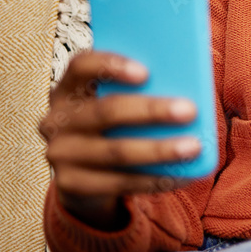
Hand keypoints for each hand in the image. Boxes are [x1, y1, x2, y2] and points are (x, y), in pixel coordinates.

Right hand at [38, 50, 201, 229]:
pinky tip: (183, 175)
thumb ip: (139, 90)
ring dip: (159, 150)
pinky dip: (155, 179)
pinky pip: (120, 183)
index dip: (111, 66)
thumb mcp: (115, 103)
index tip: (146, 72)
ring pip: (116, 152)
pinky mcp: (70, 186)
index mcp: (68, 89)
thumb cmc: (113, 127)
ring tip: (194, 147)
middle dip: (151, 111)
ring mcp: (60, 155)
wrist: (82, 177)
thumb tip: (190, 81)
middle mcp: (57, 120)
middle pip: (106, 111)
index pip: (81, 66)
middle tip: (190, 110)